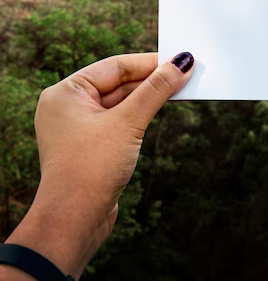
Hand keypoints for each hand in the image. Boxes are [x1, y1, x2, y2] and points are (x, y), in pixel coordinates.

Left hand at [4, 52, 193, 280]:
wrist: (74, 221)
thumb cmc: (90, 169)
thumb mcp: (129, 122)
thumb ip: (156, 90)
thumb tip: (181, 63)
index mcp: (66, 92)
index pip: (116, 66)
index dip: (150, 62)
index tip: (180, 59)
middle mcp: (69, 106)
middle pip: (120, 82)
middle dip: (153, 79)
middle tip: (187, 73)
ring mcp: (80, 126)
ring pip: (123, 101)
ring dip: (150, 96)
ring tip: (182, 89)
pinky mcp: (93, 144)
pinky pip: (122, 119)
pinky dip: (143, 114)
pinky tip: (163, 108)